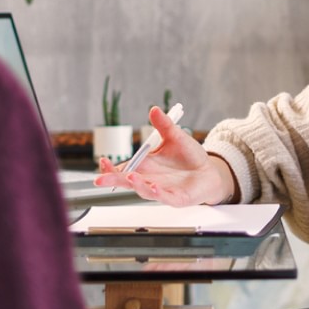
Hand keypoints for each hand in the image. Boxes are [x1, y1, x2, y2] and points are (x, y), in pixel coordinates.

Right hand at [94, 105, 235, 206]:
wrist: (209, 171)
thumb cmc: (189, 157)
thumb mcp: (175, 137)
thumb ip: (164, 125)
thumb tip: (154, 109)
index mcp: (145, 166)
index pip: (123, 168)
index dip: (111, 168)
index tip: (103, 162)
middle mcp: (150, 179)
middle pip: (127, 181)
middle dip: (113, 180)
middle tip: (100, 179)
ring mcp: (161, 190)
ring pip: (144, 190)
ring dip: (136, 185)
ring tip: (130, 177)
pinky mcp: (176, 198)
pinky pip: (165, 197)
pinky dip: (158, 194)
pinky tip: (154, 188)